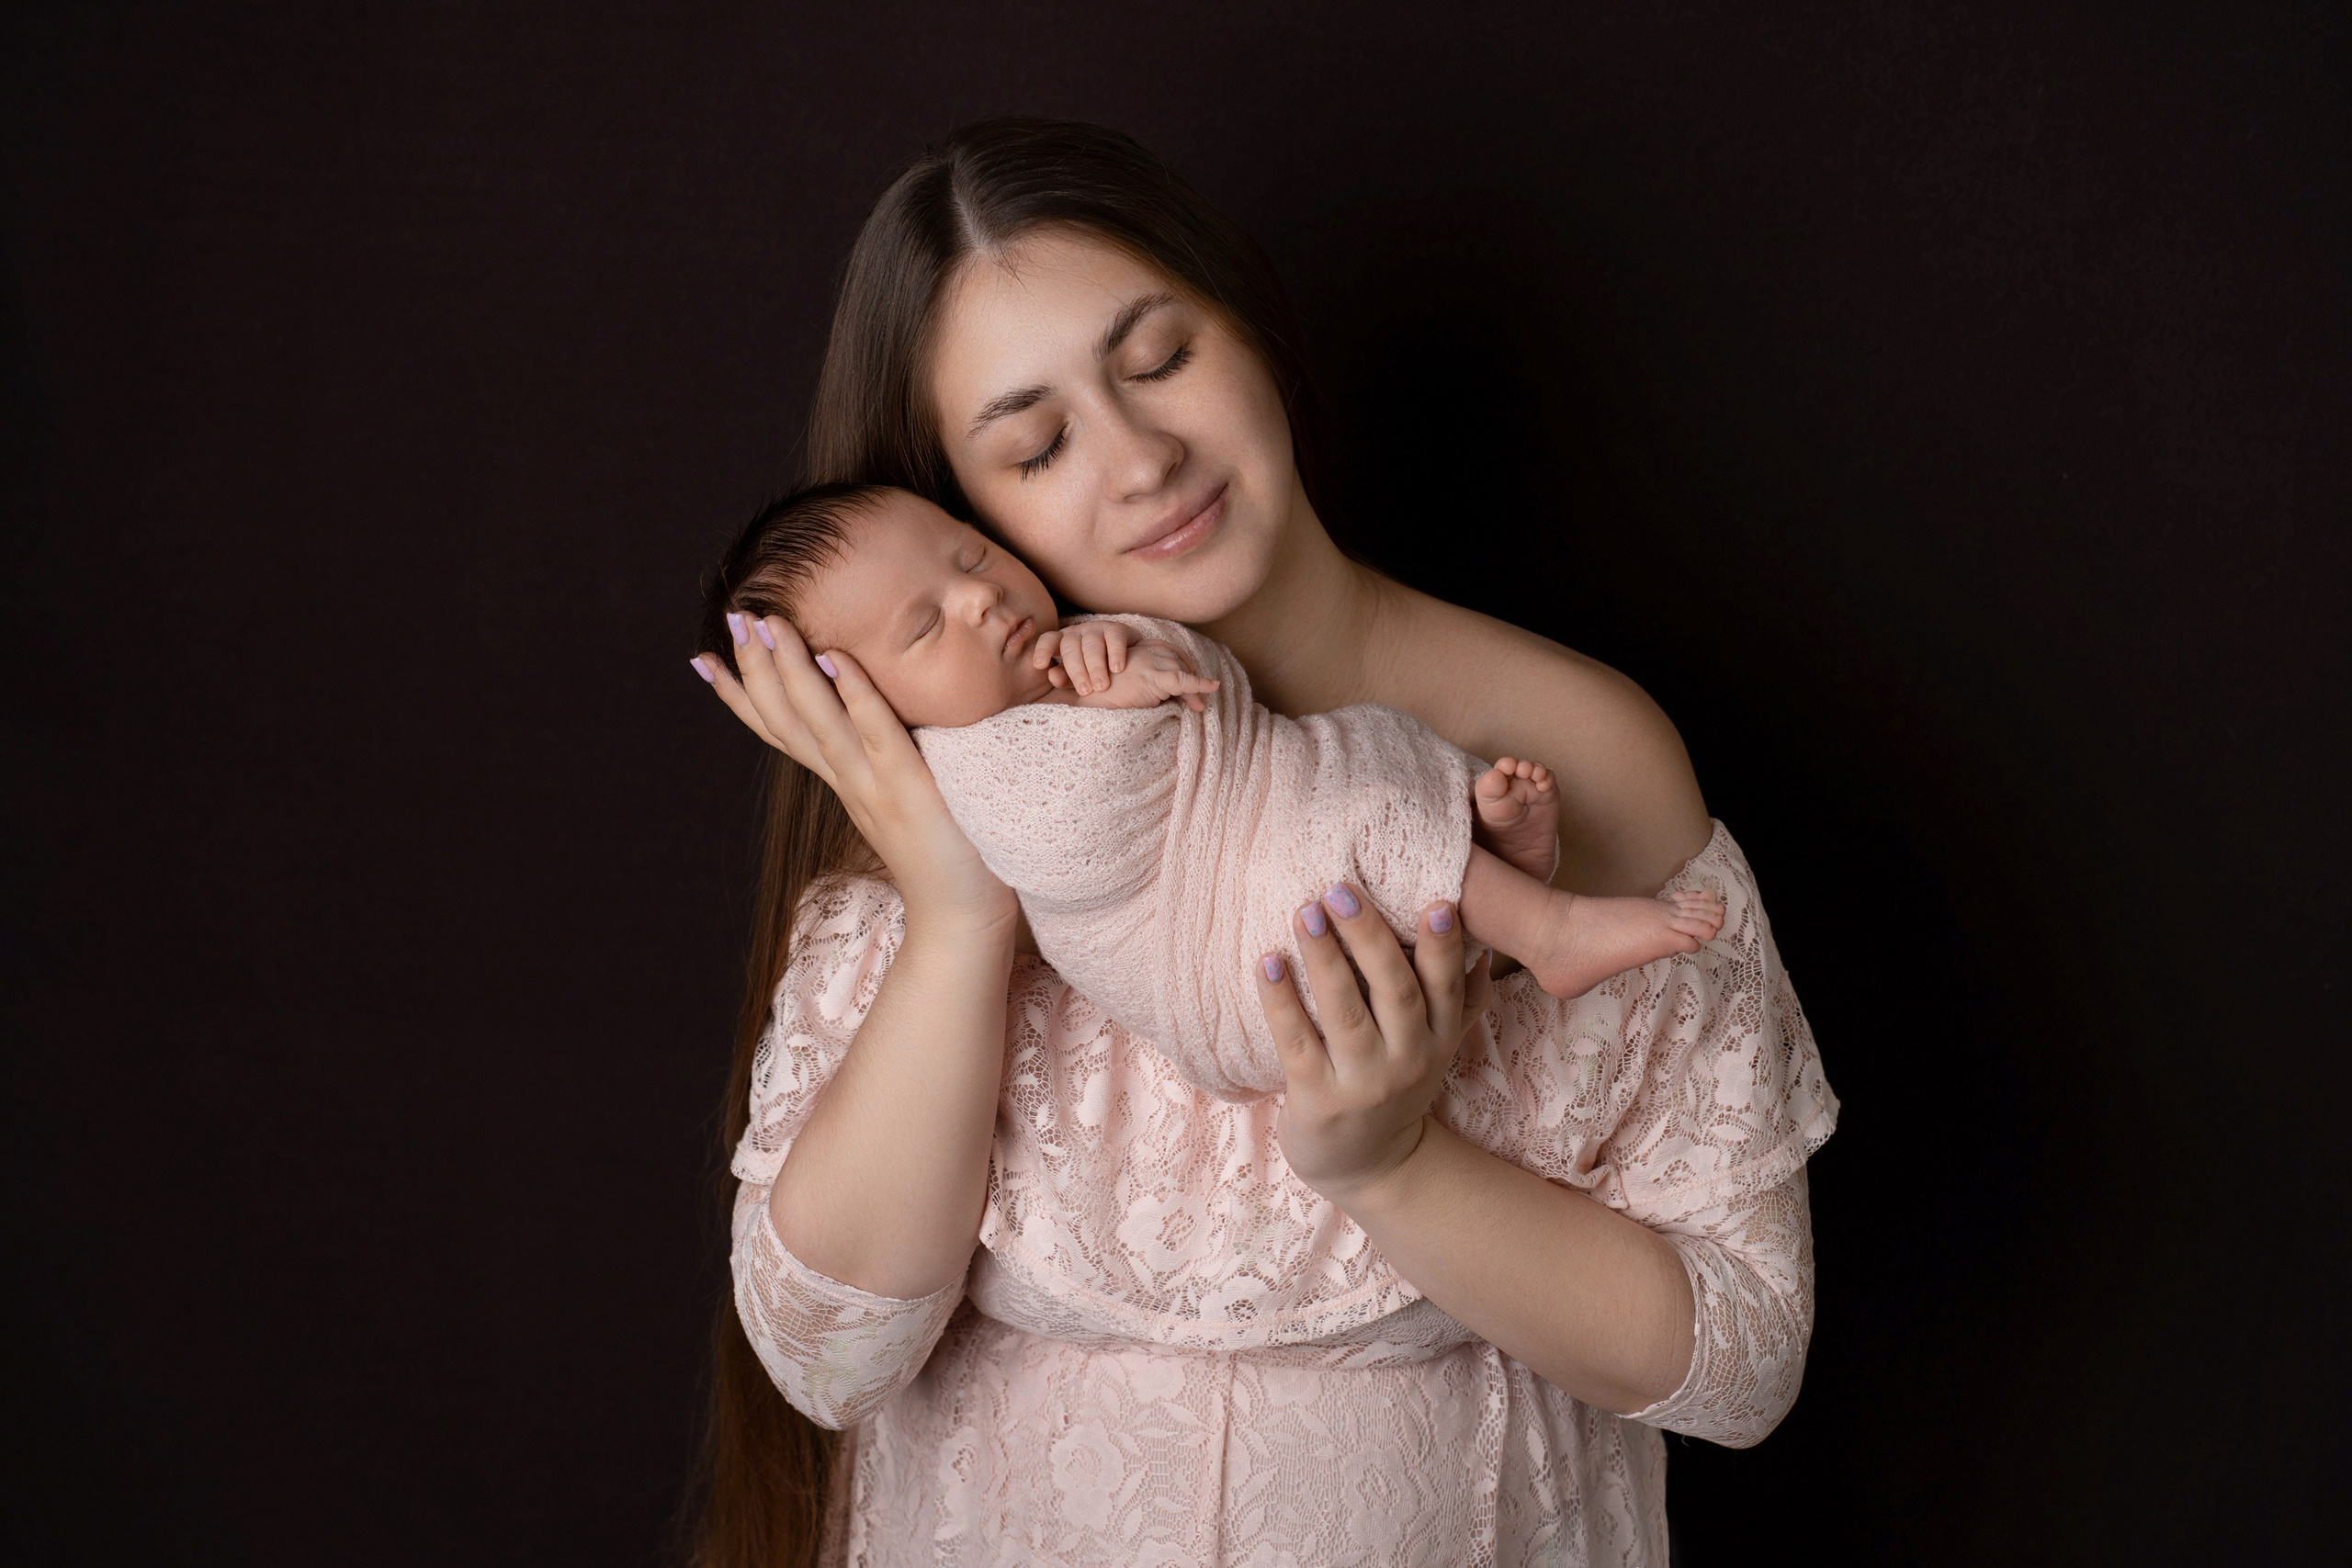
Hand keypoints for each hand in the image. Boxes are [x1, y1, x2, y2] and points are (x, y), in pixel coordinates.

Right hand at [692, 615, 1013, 932]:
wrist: (961, 922)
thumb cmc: (947, 854)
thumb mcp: (903, 799)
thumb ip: (888, 762)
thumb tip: (890, 725)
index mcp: (844, 782)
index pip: (781, 731)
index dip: (741, 695)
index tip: (704, 658)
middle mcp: (848, 783)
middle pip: (788, 719)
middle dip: (757, 667)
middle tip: (732, 617)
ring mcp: (874, 788)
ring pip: (819, 722)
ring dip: (790, 671)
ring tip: (767, 624)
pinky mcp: (911, 793)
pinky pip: (879, 734)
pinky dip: (855, 696)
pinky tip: (836, 658)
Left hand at [1032, 620, 1129, 695]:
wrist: (1134, 666)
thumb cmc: (1099, 675)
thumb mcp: (1080, 680)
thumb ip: (1065, 680)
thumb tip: (1051, 674)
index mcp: (1063, 644)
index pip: (1048, 640)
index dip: (1042, 650)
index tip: (1040, 665)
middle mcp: (1078, 633)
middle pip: (1070, 646)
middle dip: (1076, 670)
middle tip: (1086, 691)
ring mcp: (1097, 629)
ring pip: (1091, 644)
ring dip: (1096, 666)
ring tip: (1102, 686)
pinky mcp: (1117, 629)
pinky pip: (1114, 638)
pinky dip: (1115, 654)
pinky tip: (1117, 669)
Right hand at [1077, 640, 1219, 712]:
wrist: (1080, 696)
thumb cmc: (1091, 694)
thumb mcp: (1114, 686)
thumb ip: (1131, 684)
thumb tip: (1149, 696)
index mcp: (1134, 651)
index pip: (1165, 652)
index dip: (1179, 665)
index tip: (1188, 679)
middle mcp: (1144, 653)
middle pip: (1176, 661)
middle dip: (1188, 679)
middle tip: (1199, 701)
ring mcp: (1149, 664)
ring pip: (1181, 671)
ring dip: (1194, 688)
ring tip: (1200, 705)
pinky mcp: (1153, 678)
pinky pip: (1183, 681)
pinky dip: (1199, 684)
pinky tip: (1212, 687)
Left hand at [1256, 884, 1493, 1203]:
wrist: (1369, 1167)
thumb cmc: (1396, 1085)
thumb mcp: (1438, 1048)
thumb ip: (1458, 1000)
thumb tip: (1481, 940)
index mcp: (1439, 1040)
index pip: (1447, 987)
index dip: (1444, 946)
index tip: (1437, 901)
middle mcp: (1408, 1061)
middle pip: (1395, 992)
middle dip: (1369, 938)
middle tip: (1340, 890)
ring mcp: (1362, 1084)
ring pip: (1345, 1013)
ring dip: (1324, 959)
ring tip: (1304, 912)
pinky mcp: (1317, 1100)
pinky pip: (1296, 1042)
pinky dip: (1280, 1001)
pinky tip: (1268, 962)